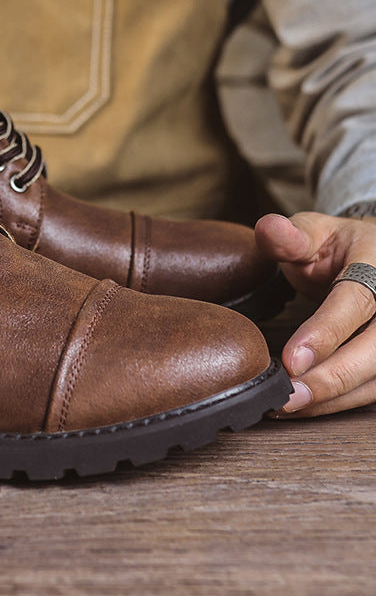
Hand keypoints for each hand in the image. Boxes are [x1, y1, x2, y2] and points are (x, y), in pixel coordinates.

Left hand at [255, 211, 375, 416]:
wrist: (374, 256)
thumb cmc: (338, 246)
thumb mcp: (313, 230)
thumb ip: (291, 236)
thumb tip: (268, 228)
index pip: (355, 303)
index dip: (324, 333)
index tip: (290, 359)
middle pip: (375, 351)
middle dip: (331, 378)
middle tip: (286, 396)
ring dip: (334, 398)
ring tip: (287, 406)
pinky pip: (374, 389)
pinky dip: (340, 401)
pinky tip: (305, 405)